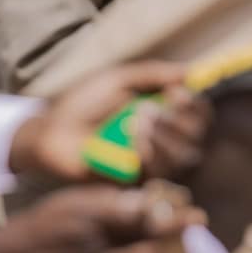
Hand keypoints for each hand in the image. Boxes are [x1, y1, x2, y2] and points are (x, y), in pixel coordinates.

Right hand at [0, 186, 201, 252]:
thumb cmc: (46, 222)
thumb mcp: (74, 201)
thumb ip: (112, 202)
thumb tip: (150, 202)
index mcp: (91, 220)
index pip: (142, 219)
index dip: (172, 219)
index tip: (198, 217)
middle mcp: (95, 250)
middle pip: (149, 248)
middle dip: (171, 238)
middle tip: (190, 225)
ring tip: (155, 241)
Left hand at [13, 63, 209, 183]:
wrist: (51, 131)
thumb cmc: (82, 104)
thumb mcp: (120, 80)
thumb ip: (154, 74)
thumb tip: (192, 71)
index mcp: (164, 114)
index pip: (200, 114)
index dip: (197, 105)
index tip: (178, 93)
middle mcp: (166, 140)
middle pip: (198, 136)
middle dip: (181, 121)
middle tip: (151, 109)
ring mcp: (154, 162)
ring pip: (185, 156)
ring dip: (166, 136)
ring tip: (137, 122)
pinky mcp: (139, 181)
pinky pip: (161, 172)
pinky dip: (152, 153)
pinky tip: (134, 141)